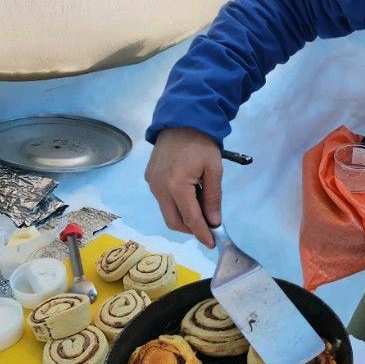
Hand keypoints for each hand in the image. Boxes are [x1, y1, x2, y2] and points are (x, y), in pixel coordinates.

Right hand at [145, 127, 222, 247]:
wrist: (180, 120)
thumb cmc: (201, 143)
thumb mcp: (214, 169)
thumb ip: (213, 197)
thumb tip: (214, 222)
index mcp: (176, 186)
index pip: (190, 219)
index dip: (202, 234)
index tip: (211, 243)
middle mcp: (159, 188)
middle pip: (174, 222)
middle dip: (191, 229)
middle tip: (207, 226)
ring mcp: (152, 183)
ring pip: (167, 212)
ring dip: (183, 216)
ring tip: (200, 206)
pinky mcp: (149, 178)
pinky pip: (162, 200)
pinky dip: (175, 204)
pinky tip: (188, 194)